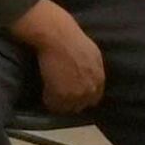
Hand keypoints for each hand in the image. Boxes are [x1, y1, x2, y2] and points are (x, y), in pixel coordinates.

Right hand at [13, 0, 106, 114]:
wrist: (57, 36)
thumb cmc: (72, 37)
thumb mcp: (92, 53)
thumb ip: (94, 68)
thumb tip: (89, 75)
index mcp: (99, 78)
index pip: (94, 98)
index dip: (83, 96)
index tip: (73, 93)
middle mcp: (90, 88)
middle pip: (81, 105)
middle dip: (71, 101)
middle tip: (60, 94)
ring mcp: (76, 93)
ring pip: (67, 108)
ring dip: (60, 103)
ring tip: (51, 94)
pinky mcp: (61, 95)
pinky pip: (54, 105)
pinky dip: (48, 100)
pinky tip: (44, 92)